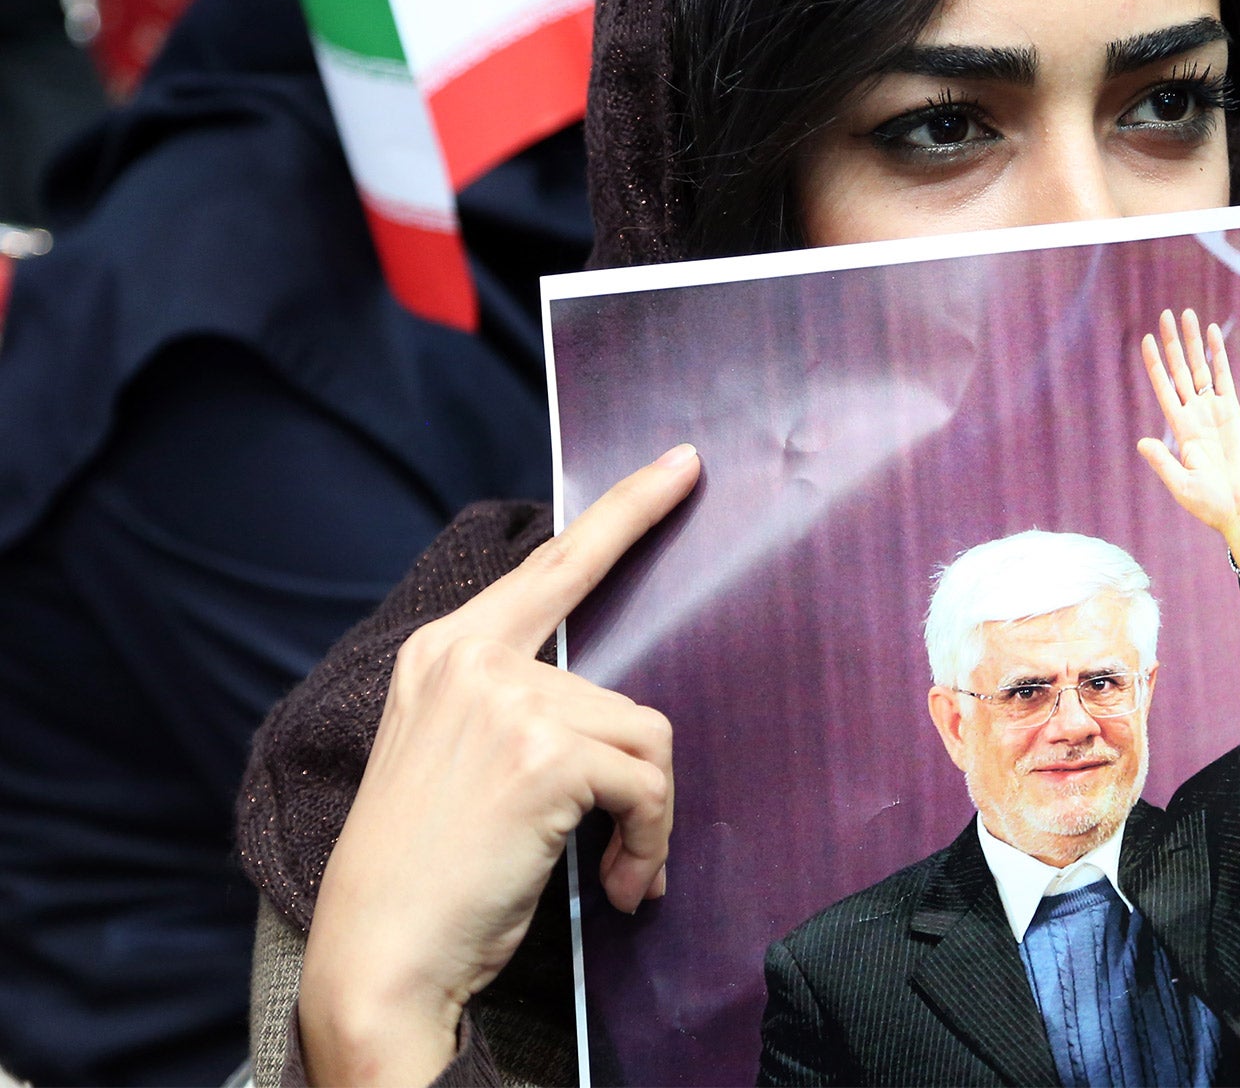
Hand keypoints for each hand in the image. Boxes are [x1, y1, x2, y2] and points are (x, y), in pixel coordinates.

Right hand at [297, 447, 698, 1085]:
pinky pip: (647, 784)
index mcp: (447, 650)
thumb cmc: (420, 874)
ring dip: (646, 818)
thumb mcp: (451, 757)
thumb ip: (512, 707)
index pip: (555, 563)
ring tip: (614, 872)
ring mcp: (510, 701)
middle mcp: (474, 658)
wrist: (377, 955)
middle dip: (641, 778)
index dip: (628, 510)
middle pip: (624, 691)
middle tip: (633, 844)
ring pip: (646, 738)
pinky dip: (648, 841)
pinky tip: (617, 884)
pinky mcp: (546, 752)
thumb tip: (605, 712)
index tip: (682, 464)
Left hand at [1137, 308, 1239, 566]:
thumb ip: (1162, 462)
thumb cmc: (1208, 502)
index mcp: (1178, 428)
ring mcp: (1213, 411)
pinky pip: (1224, 378)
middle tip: (1166, 314)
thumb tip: (1141, 441)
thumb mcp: (1180, 484)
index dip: (1154, 364)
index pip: (1163, 387)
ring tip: (1188, 315)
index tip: (1145, 339)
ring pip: (1201, 368)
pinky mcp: (1233, 413)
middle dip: (1173, 343)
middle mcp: (1193, 414)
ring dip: (1194, 342)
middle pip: (1180, 370)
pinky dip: (1219, 356)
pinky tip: (1214, 335)